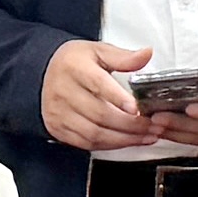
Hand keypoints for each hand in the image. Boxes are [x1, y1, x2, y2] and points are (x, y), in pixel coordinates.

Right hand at [43, 40, 158, 154]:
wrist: (46, 73)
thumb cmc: (75, 63)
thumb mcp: (99, 51)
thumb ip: (124, 57)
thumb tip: (146, 54)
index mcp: (74, 67)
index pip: (97, 84)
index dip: (118, 98)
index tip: (136, 108)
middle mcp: (62, 91)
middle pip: (99, 114)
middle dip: (130, 124)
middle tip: (151, 126)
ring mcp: (59, 112)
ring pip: (95, 133)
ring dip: (124, 139)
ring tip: (145, 136)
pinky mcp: (58, 128)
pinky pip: (87, 144)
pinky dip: (110, 145)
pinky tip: (126, 141)